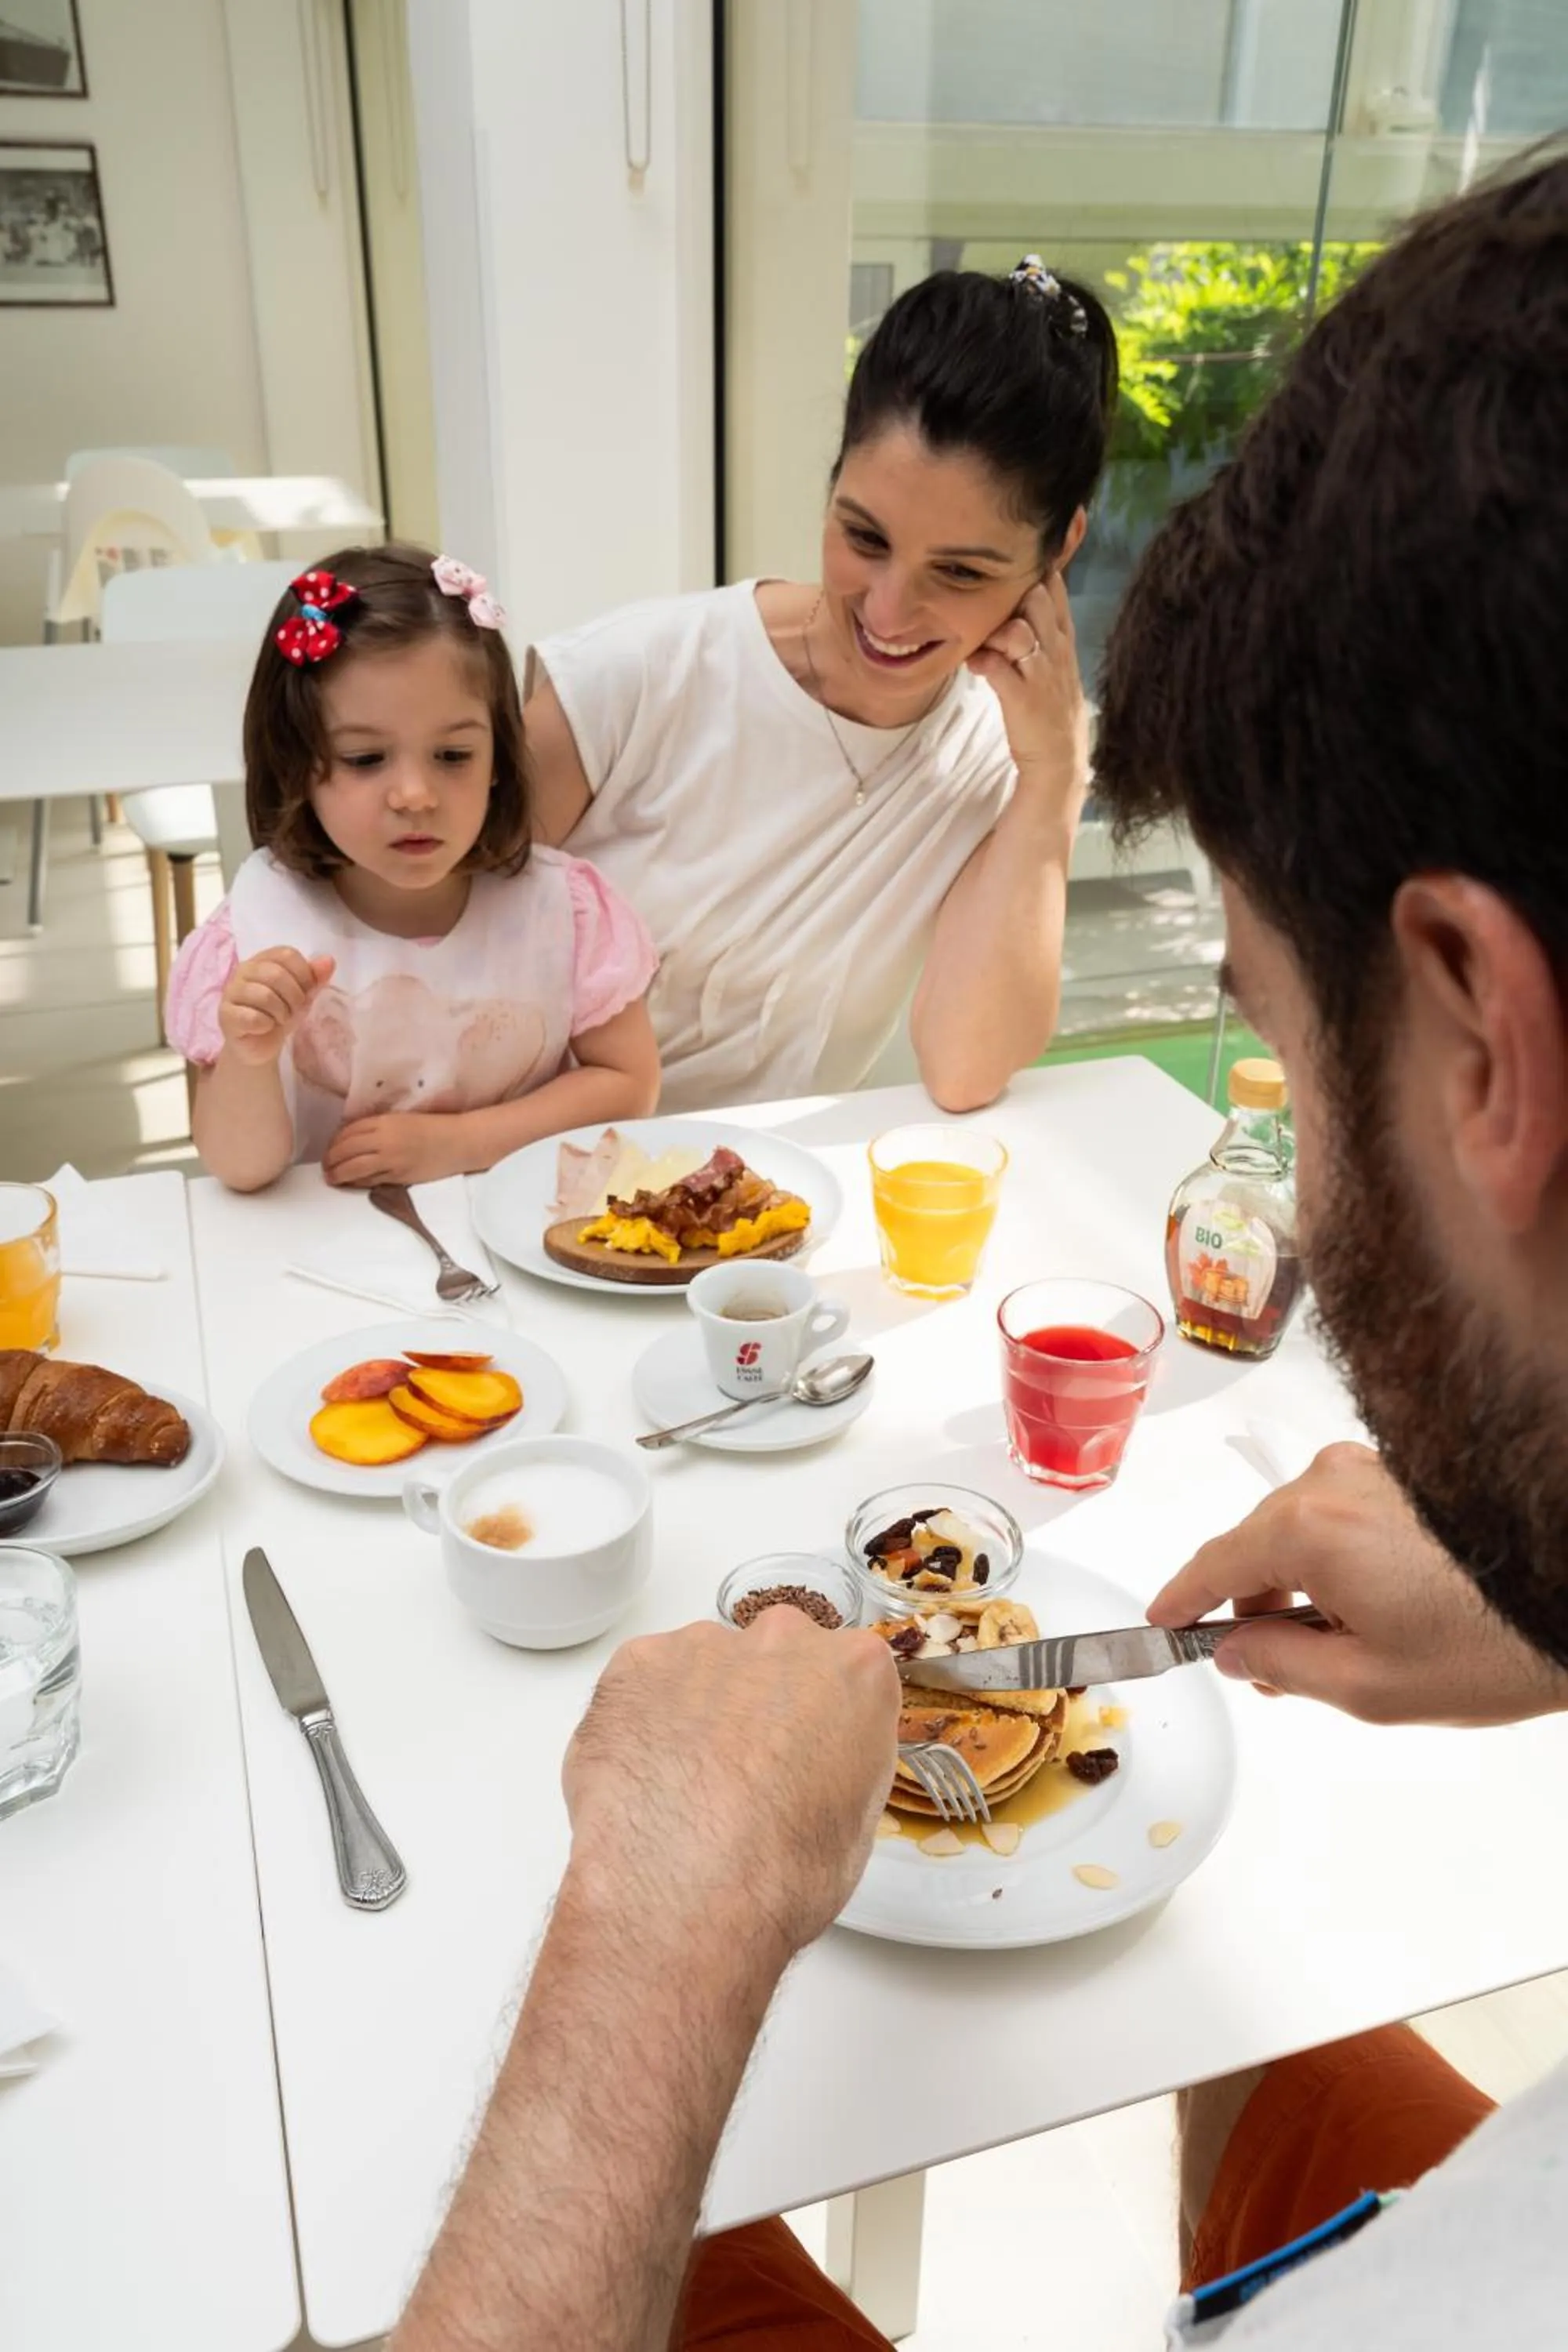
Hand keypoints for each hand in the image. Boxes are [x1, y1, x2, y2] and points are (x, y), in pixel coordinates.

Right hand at [218, 948, 334, 1068]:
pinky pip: (253, 1017)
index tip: (305, 992)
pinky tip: (264, 1027)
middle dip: (294, 997)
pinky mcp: (226, 1014)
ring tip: (279, 1019)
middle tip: (293, 1011)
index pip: (287, 954)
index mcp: (263, 959)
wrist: (260, 1045)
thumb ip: (316, 978)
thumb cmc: (280, 1015)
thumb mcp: (303, 996)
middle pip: (276, 974)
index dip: (304, 975)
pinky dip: (266, 1025)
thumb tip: (328, 961)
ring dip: (281, 1013)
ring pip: (265, 996)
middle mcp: (243, 970)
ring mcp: (231, 991)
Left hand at [322, 1112, 468, 1187]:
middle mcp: (384, 1139)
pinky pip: (370, 1180)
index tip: (330, 1147)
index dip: (334, 1141)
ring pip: (354, 1168)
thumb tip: (354, 1138)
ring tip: (331, 1177)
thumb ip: (379, 1126)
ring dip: (338, 1174)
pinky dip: (356, 1182)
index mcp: (385, 1121)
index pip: (348, 1131)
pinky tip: (350, 1183)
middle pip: (346, 1149)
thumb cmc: (434, 1128)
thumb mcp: (403, 1119)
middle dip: (331, 1159)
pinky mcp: (398, 1176)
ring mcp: (390, 1159)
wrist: (459, 1142)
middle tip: (326, 1165)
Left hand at [564, 1611, 899, 1965]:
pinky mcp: (639, 1662)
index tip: (802, 1756)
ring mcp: (705, 1645)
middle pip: (775, 1658)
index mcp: (855, 1672)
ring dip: (698, 1711)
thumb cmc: (780, 1874)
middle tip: (740, 1776)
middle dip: (759, 1705)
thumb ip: (837, 1765)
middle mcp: (783, 1639)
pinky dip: (643, 1718)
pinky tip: (646, 1776)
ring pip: (705, 1667)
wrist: (682, 1892)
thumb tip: (810, 1768)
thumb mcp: (851, 1827)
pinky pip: (646, 1681)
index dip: (820, 1722)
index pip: (846, 1676)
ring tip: (683, 1786)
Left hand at [966, 570, 1087, 815]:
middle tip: (987, 615)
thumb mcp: (1055, 664)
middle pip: (1036, 597)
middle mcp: (1057, 650)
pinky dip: (981, 660)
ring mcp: (1041, 673)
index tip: (1007, 574)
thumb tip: (1014, 606)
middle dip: (1008, 599)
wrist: (1060, 758)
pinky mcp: (1023, 696)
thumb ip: (1040, 633)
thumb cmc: (1050, 709)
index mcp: (1064, 639)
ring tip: (981, 643)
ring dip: (992, 631)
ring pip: (1017, 628)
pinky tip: (974, 666)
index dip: (1033, 573)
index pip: (1054, 588)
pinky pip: (997, 664)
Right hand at [1149, 1442, 1567, 1726]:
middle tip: (1270, 1672)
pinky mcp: (1404, 1472)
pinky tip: (1371, 1610)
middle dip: (1254, 1607)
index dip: (1181, 1600)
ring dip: (1299, 1585)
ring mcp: (1370, 1470)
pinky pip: (1338, 1515)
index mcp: (1308, 1528)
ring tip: (1342, 1650)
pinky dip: (1336, 1561)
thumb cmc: (1489, 1644)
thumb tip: (1235, 1650)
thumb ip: (1279, 1665)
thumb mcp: (1365, 1685)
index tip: (1160, 1624)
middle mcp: (1330, 1481)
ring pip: (1297, 1531)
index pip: (1215, 1563)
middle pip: (1255, 1545)